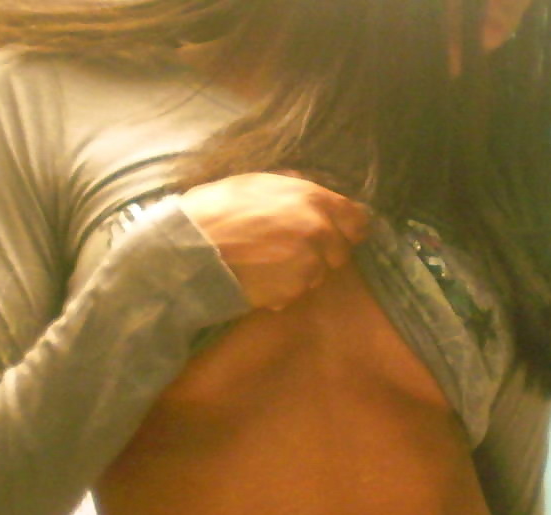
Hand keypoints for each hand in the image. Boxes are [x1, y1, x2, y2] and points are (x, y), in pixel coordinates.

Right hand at [180, 173, 369, 310]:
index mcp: (313, 198)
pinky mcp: (293, 291)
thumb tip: (318, 200)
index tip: (340, 236)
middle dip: (322, 255)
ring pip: (318, 275)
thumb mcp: (260, 185)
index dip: (348, 230)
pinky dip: (282, 291)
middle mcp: (318, 230)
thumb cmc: (217, 211)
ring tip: (266, 264)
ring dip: (300, 274)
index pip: (358, 221)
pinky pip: (296, 294)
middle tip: (289, 252)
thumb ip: (297, 194)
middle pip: (341, 254)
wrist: (192, 248)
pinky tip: (258, 279)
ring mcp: (308, 264)